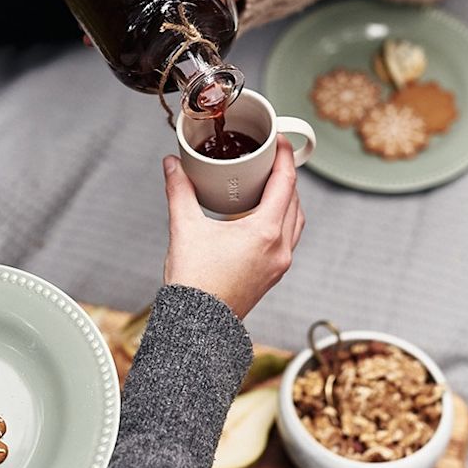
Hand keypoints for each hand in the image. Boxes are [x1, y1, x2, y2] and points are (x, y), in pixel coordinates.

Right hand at [162, 136, 303, 318]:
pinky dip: (282, 221)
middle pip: (295, 200)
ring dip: (288, 200)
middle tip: (272, 159)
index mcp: (265, 231)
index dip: (284, 157)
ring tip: (270, 186)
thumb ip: (179, 191)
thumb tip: (172, 165)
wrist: (197, 326)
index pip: (285, 183)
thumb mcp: (185, 228)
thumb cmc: (194, 282)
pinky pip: (288, 240)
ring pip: (295, 222)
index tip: (279, 141)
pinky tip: (263, 218)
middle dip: (286, 176)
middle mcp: (279, 247)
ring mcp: (279, 264)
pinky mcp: (273, 276)